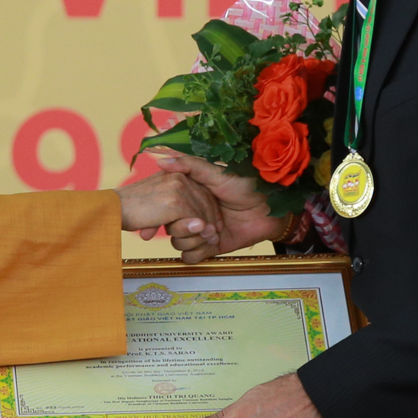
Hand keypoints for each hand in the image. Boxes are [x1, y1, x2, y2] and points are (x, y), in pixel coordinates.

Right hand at [137, 154, 285, 262]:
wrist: (270, 208)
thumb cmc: (246, 184)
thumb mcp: (216, 172)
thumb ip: (189, 166)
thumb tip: (161, 161)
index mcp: (189, 196)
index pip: (164, 208)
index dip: (155, 216)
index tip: (147, 227)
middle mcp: (192, 214)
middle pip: (169, 228)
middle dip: (181, 229)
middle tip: (200, 224)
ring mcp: (201, 232)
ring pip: (178, 244)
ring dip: (192, 240)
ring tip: (212, 232)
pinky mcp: (210, 248)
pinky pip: (191, 257)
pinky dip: (199, 252)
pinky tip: (214, 242)